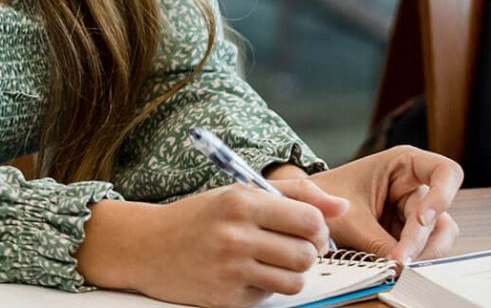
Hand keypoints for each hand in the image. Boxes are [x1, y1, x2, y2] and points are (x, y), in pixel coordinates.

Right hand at [78, 178, 346, 307]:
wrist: (148, 246)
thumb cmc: (199, 217)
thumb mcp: (241, 193)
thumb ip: (295, 195)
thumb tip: (342, 207)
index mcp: (242, 201)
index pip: (309, 220)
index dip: (319, 229)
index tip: (310, 231)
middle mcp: (236, 234)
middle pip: (306, 254)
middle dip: (308, 253)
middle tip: (293, 248)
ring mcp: (230, 269)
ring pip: (294, 280)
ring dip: (290, 273)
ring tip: (271, 262)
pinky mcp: (226, 297)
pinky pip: (269, 296)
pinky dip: (266, 287)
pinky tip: (247, 274)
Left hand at [310, 147, 461, 264]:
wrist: (307, 210)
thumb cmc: (327, 198)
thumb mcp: (349, 218)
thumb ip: (377, 241)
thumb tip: (402, 267)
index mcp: (404, 164)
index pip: (446, 172)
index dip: (443, 196)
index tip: (421, 220)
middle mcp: (415, 186)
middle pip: (440, 215)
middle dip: (421, 240)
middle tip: (401, 260)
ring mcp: (413, 211)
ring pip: (437, 237)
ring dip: (420, 254)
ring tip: (396, 266)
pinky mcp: (407, 233)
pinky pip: (422, 250)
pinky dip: (411, 260)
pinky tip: (394, 268)